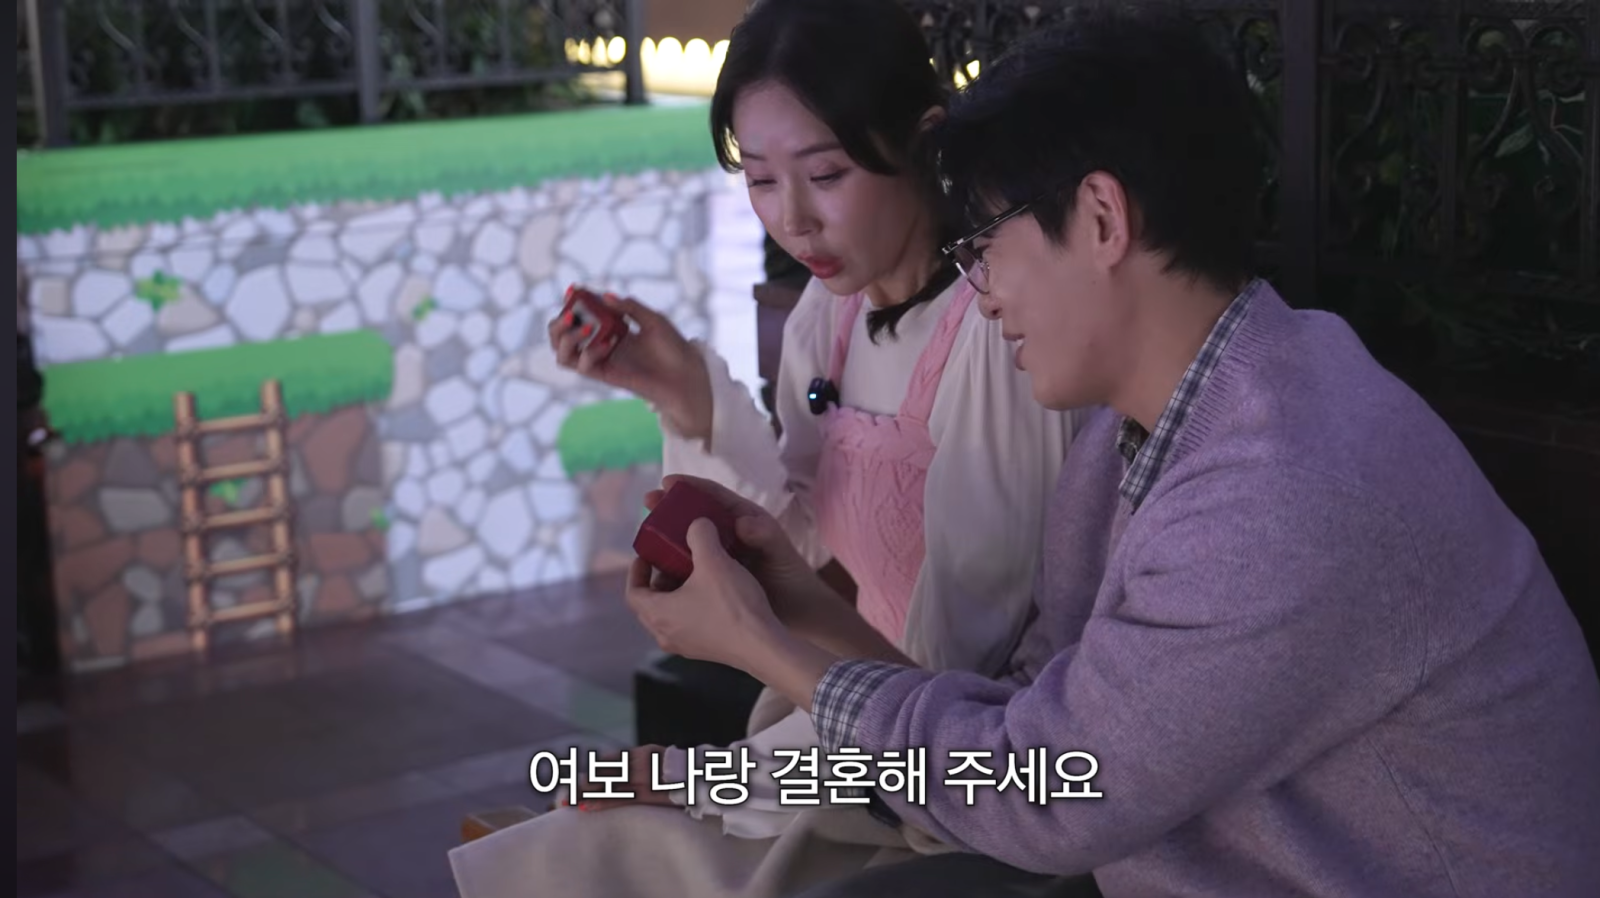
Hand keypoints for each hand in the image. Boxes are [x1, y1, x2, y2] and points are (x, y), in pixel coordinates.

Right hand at [548, 292, 712, 438]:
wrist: (686, 375)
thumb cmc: (673, 348)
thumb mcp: (653, 319)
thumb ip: (630, 307)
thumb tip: (605, 296)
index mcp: (610, 329)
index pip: (580, 315)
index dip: (572, 302)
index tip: (573, 289)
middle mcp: (600, 345)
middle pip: (562, 337)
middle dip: (558, 323)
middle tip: (569, 313)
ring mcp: (602, 361)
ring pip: (563, 355)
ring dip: (565, 339)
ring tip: (585, 327)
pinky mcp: (607, 376)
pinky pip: (583, 367)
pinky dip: (589, 353)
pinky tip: (607, 343)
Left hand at [555, 744, 676, 812]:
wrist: (704, 775)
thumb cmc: (682, 769)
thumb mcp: (660, 756)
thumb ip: (640, 759)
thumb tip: (616, 762)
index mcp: (643, 752)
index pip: (610, 762)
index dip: (593, 772)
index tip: (577, 780)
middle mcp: (641, 762)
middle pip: (605, 774)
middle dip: (584, 785)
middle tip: (565, 795)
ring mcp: (644, 777)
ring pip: (609, 786)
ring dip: (587, 794)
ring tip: (570, 801)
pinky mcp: (649, 793)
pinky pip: (621, 799)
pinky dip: (603, 802)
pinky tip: (589, 807)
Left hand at [625, 516, 784, 669]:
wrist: (763, 646)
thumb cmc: (733, 605)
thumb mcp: (714, 561)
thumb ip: (700, 535)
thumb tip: (696, 524)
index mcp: (657, 613)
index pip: (633, 592)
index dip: (636, 571)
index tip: (647, 555)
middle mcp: (666, 634)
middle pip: (650, 604)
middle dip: (659, 580)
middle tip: (672, 561)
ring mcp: (686, 647)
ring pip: (670, 615)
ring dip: (676, 594)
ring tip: (695, 574)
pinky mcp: (706, 651)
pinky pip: (688, 625)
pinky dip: (692, 607)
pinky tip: (714, 594)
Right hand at [642, 475, 832, 628]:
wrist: (798, 612)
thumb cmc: (791, 576)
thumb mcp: (778, 551)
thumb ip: (763, 534)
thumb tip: (742, 522)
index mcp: (742, 519)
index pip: (713, 496)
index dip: (690, 486)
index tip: (667, 481)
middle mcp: (727, 535)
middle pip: (693, 516)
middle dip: (669, 507)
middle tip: (648, 501)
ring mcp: (719, 558)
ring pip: (686, 543)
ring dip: (666, 540)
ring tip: (647, 541)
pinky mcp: (713, 580)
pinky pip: (687, 570)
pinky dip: (672, 568)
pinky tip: (657, 574)